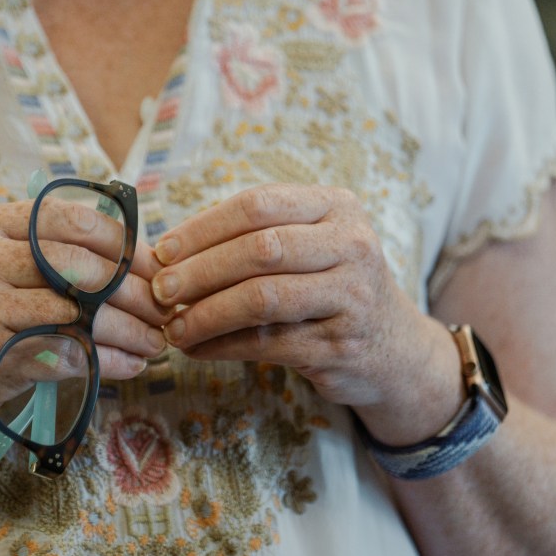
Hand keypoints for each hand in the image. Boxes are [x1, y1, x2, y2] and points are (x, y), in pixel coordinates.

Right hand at [0, 199, 168, 436]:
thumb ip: (31, 246)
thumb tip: (120, 249)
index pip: (68, 219)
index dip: (120, 243)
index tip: (148, 265)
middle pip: (81, 266)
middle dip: (134, 290)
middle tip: (162, 310)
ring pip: (79, 314)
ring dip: (129, 331)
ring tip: (154, 343)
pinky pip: (67, 357)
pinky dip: (107, 364)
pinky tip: (128, 366)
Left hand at [151, 184, 446, 414]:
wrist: (395, 349)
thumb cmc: (332, 287)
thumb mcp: (310, 246)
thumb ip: (254, 238)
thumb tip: (169, 253)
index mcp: (337, 207)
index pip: (257, 206)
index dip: (201, 228)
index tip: (162, 251)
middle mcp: (352, 245)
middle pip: (259, 250)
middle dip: (199, 271)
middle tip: (160, 291)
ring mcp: (352, 297)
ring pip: (262, 299)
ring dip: (207, 314)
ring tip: (174, 327)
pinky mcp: (341, 346)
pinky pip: (268, 344)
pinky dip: (223, 347)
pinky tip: (198, 349)